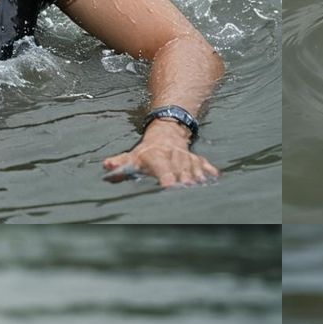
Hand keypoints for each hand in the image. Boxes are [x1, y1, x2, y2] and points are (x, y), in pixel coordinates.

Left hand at [102, 125, 219, 187]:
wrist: (167, 133)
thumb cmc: (146, 152)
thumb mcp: (132, 157)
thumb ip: (121, 164)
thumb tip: (108, 166)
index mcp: (156, 157)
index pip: (161, 167)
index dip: (165, 176)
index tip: (168, 185)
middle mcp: (173, 156)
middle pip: (180, 170)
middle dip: (184, 180)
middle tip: (187, 190)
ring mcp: (186, 158)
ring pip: (194, 168)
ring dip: (198, 177)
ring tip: (201, 187)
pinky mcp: (197, 159)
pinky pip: (205, 164)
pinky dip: (210, 171)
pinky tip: (215, 178)